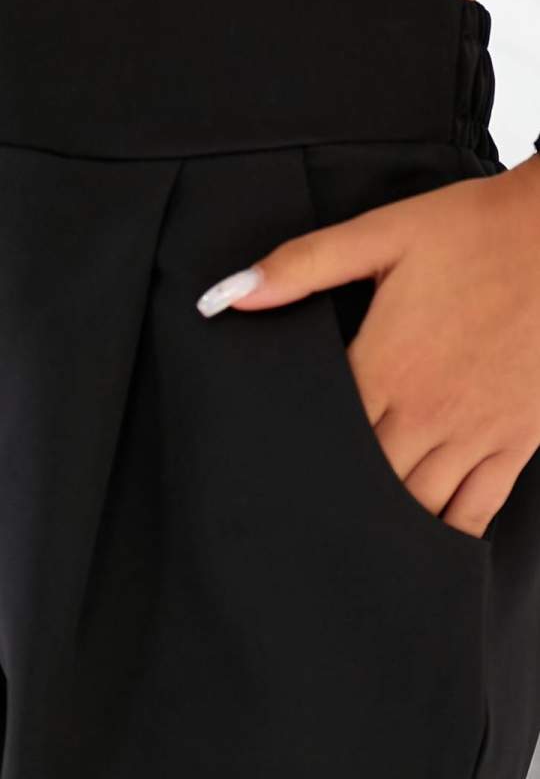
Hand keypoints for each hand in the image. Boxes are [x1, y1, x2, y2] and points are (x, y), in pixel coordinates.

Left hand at [197, 155, 539, 538]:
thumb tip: (227, 296)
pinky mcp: (517, 440)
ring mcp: (475, 432)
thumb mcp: (381, 233)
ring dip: (386, 524)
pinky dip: (450, 535)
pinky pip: (478, 509)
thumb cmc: (474, 231)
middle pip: (365, 481)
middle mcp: (426, 410)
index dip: (294, 462)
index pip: (323, 437)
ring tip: (357, 545)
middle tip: (306, 526)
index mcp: (384, 365)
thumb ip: (301, 266)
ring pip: (417, 505)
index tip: (270, 482)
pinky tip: (429, 547)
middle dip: (336, 500)